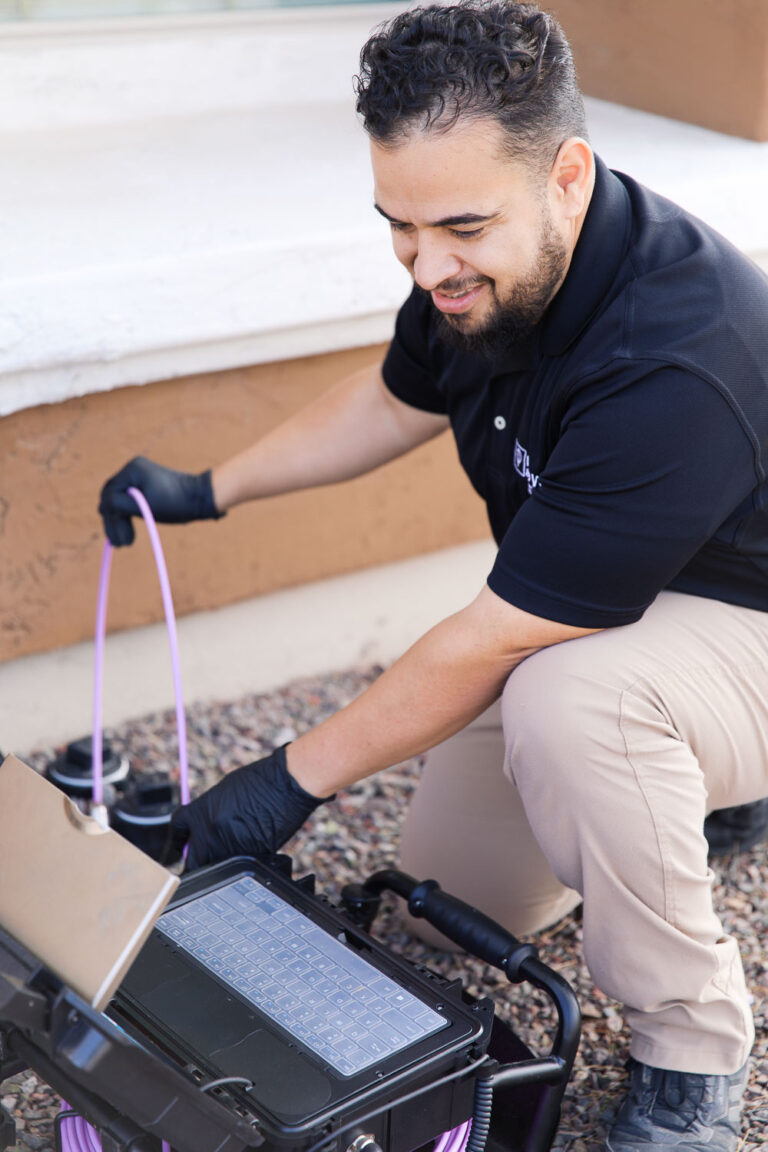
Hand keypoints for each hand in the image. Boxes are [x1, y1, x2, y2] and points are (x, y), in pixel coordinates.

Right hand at [99, 456, 222, 545]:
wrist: (201, 497)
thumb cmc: (176, 502)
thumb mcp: (145, 507)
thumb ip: (120, 505)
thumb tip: (101, 508)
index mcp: (132, 470)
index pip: (110, 494)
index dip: (111, 517)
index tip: (118, 539)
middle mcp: (132, 470)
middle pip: (112, 498)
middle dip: (115, 522)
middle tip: (120, 545)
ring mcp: (138, 477)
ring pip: (119, 502)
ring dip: (120, 522)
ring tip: (125, 544)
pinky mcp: (144, 486)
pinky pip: (129, 502)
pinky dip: (129, 517)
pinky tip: (129, 534)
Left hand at [169, 746, 331, 870]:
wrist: (285, 784)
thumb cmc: (259, 781)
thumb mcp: (224, 792)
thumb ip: (208, 812)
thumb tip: (201, 829)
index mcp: (200, 812)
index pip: (177, 831)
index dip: (177, 841)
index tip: (179, 846)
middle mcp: (209, 832)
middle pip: (192, 860)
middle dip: (196, 860)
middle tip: (205, 855)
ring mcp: (228, 848)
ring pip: (216, 866)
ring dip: (220, 861)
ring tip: (235, 844)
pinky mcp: (249, 857)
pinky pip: (237, 865)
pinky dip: (241, 859)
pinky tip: (252, 843)